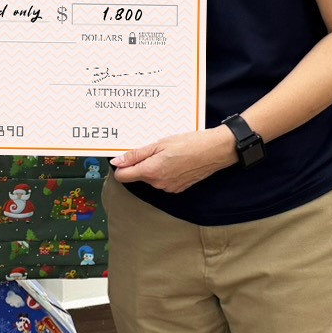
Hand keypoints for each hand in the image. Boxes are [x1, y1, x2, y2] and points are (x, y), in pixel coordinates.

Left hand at [111, 127, 237, 192]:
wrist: (214, 151)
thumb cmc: (189, 143)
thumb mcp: (159, 144)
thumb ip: (136, 155)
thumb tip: (117, 162)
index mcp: (150, 171)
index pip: (122, 176)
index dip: (121, 166)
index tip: (126, 156)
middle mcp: (157, 183)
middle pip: (137, 176)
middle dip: (141, 164)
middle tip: (154, 149)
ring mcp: (168, 188)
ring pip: (151, 178)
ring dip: (154, 167)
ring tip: (168, 153)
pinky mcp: (177, 188)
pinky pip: (163, 181)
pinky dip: (165, 172)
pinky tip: (176, 161)